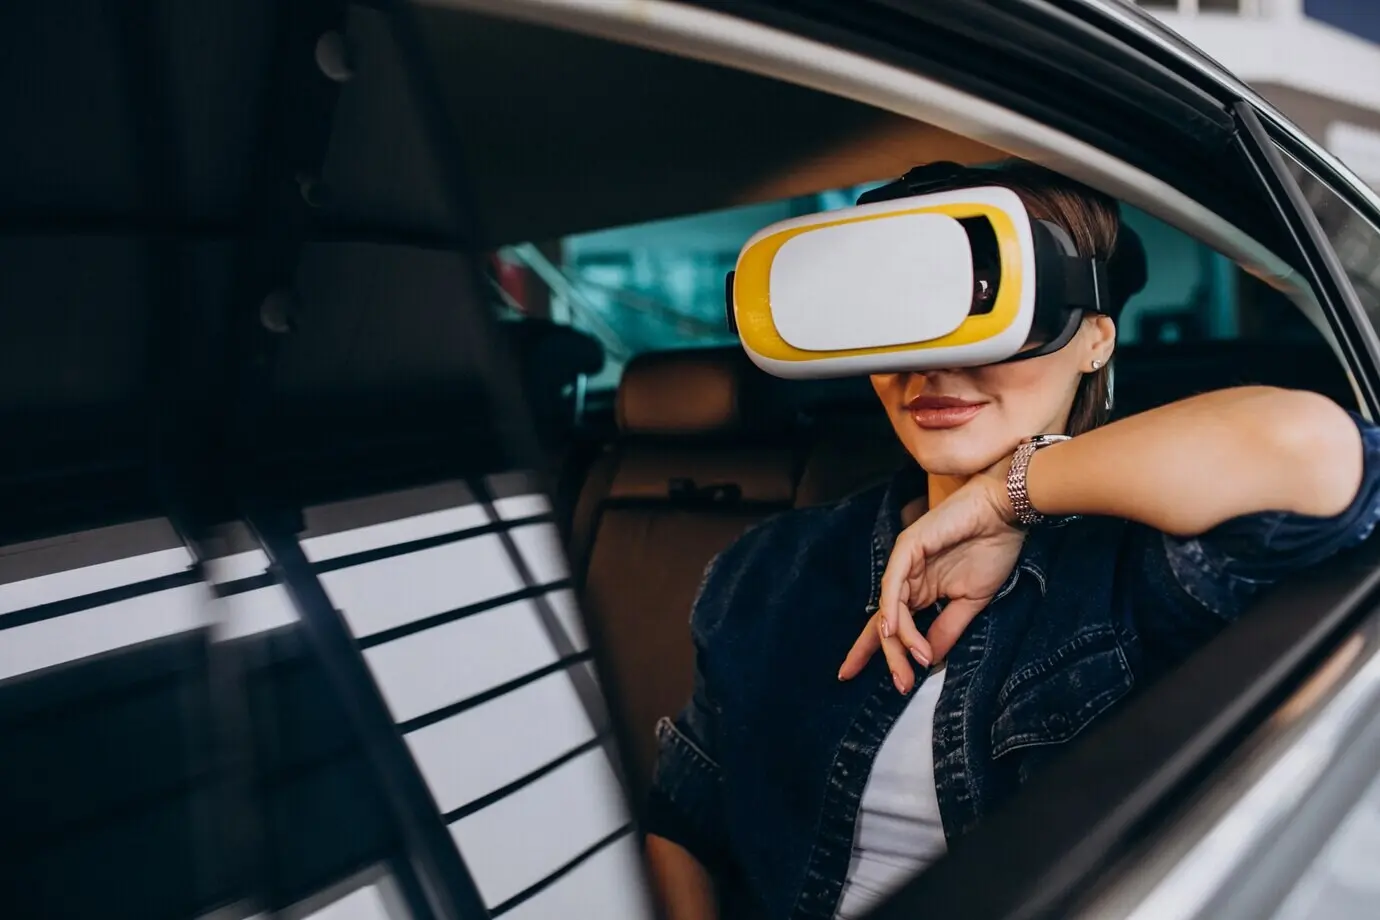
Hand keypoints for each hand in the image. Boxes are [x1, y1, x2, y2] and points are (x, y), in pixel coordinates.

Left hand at [838, 459, 1024, 692]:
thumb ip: (947, 629)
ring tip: (911, 664)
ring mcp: (904, 561)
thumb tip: (928, 660)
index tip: (864, 680)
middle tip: (900, 685)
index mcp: (920, 590)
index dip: (880, 652)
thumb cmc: (992, 550)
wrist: (1006, 515)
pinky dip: (891, 608)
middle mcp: (906, 578)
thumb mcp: (970, 603)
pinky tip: (892, 630)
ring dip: (899, 640)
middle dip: (889, 656)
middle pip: (885, 623)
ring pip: (889, 608)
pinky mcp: (908, 546)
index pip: (891, 625)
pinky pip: (893, 582)